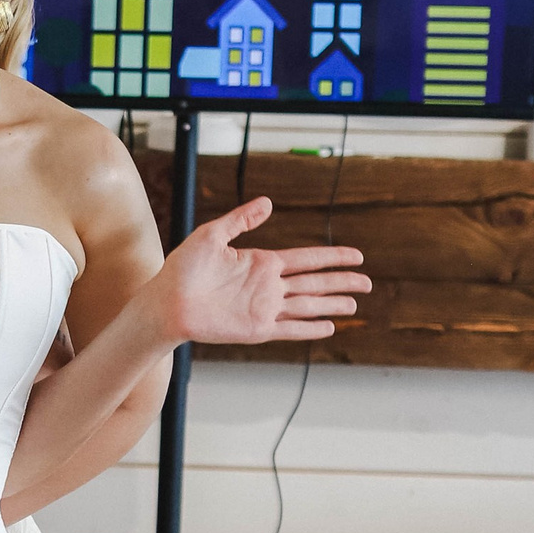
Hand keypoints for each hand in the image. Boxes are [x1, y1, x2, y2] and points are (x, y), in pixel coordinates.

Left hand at [154, 198, 368, 345]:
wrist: (166, 302)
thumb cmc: (183, 269)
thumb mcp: (212, 235)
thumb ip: (241, 220)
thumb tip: (268, 203)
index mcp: (261, 263)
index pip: (307, 258)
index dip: (333, 257)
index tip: (356, 256)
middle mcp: (267, 286)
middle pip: (315, 283)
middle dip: (342, 282)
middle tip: (367, 283)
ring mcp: (264, 309)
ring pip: (308, 306)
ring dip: (332, 305)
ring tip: (355, 306)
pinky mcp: (256, 329)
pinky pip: (289, 329)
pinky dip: (309, 329)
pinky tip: (328, 327)